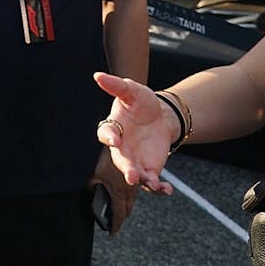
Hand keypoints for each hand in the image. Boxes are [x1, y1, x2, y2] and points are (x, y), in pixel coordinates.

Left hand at [89, 148, 135, 235]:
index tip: (112, 232)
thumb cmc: (108, 156)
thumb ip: (92, 185)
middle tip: (115, 224)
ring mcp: (136, 183)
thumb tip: (90, 195)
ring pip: (132, 200)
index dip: (115, 225)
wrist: (130, 139)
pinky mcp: (142, 175)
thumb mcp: (95, 172)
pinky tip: (129, 196)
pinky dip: (132, 196)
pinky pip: (138, 189)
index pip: (118, 214)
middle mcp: (130, 190)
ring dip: (128, 208)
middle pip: (126, 209)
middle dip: (121, 217)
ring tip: (122, 214)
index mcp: (119, 193)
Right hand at [94, 72, 177, 195]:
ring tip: (150, 183)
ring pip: (135, 174)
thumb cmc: (141, 103)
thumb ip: (116, 85)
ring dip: (141, 181)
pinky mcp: (149, 169)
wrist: (160, 117)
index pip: (106, 134)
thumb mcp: (132, 91)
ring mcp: (134, 161)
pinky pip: (151, 183)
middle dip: (126, 169)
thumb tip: (98, 75)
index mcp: (113, 128)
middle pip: (120, 160)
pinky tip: (166, 189)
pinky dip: (158, 189)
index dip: (109, 137)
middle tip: (131, 176)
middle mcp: (121, 148)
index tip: (115, 140)